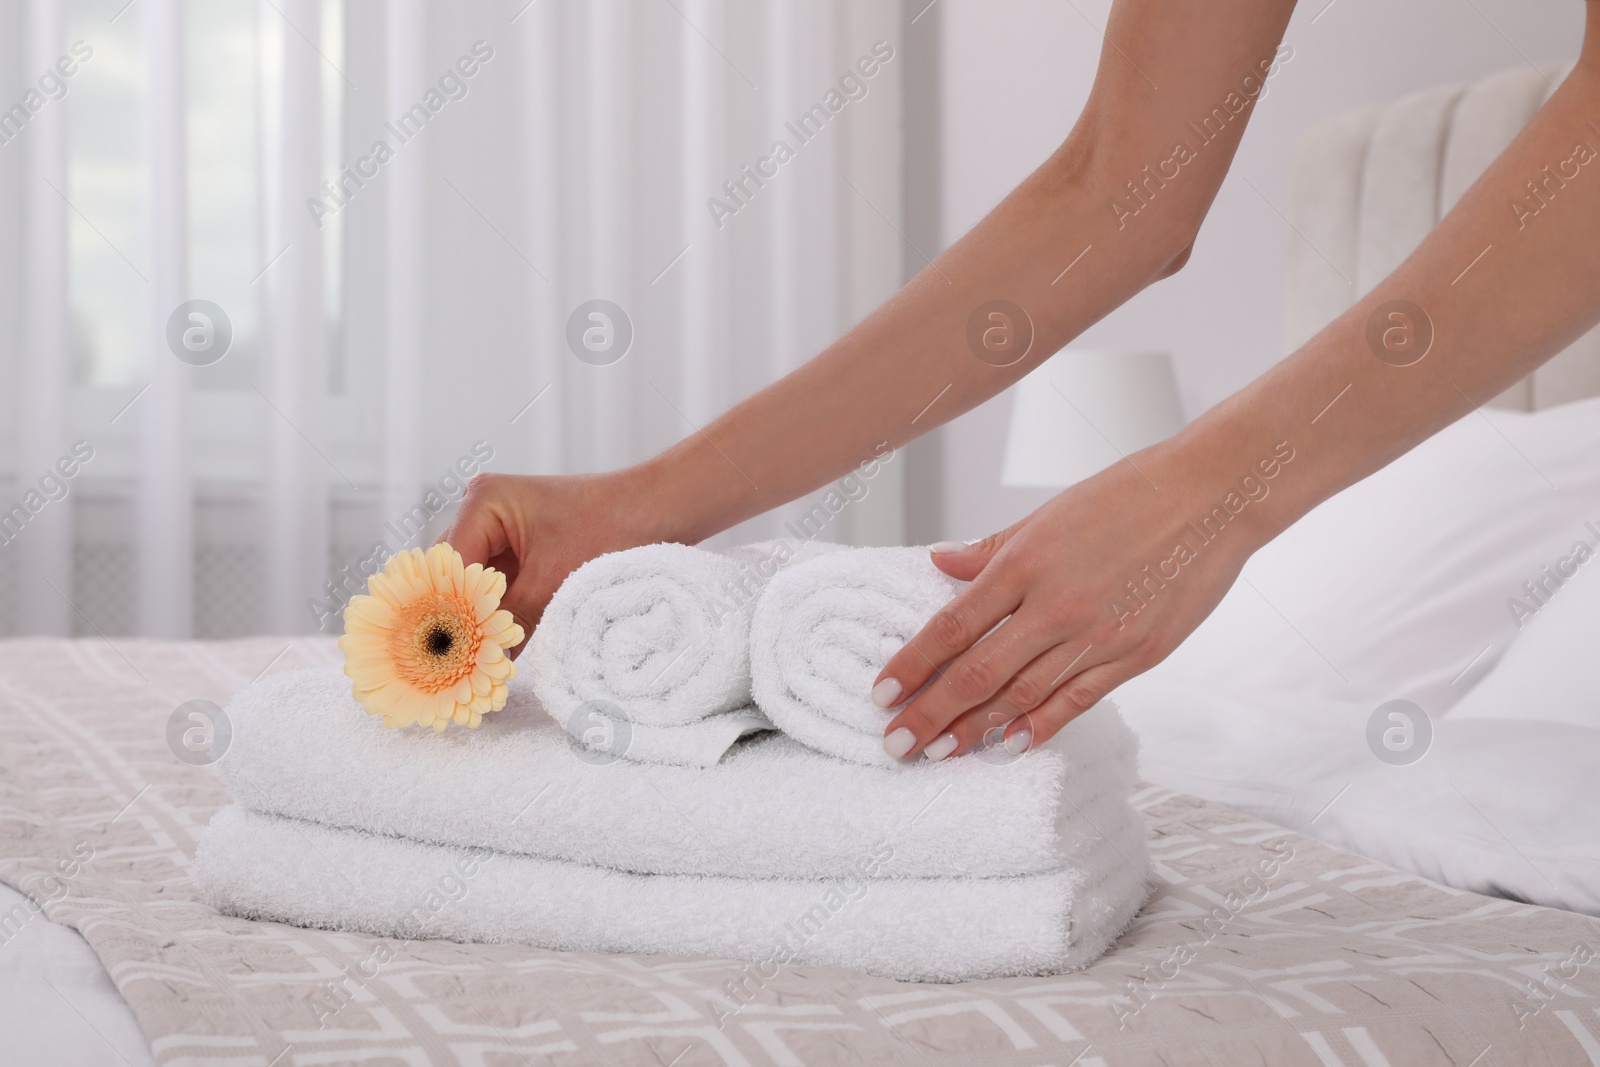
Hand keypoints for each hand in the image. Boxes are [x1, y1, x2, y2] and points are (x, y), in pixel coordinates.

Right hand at [436, 470, 650, 656]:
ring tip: (477, 658)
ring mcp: (499, 528)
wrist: (657, 512)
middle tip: (459, 662)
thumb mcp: (553, 584)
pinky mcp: (518, 547)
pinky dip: (498, 611)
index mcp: (482, 502)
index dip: (447, 613)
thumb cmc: (609, 529)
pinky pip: (496, 584)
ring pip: (473, 583)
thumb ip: (508, 623)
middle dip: (458, 617)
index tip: (448, 656)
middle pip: (453, 574)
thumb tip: (476, 664)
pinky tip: (497, 643)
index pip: (449, 568)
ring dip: (478, 617)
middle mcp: (482, 509)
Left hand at [872, 445, 1266, 759]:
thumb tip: (939, 563)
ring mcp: (1099, 635)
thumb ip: (992, 548)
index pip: (952, 626)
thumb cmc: (1129, 493)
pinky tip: (1012, 745)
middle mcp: (1056, 605)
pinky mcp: (1137, 655)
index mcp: (1026, 563)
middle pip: (978, 673)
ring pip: (1023, 696)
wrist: (1214, 497)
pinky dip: (1042, 726)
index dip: (912, 665)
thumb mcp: (1049, 512)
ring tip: (940, 753)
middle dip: (931, 714)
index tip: (881, 694)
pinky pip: (1078, 701)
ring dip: (977, 729)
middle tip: (896, 744)